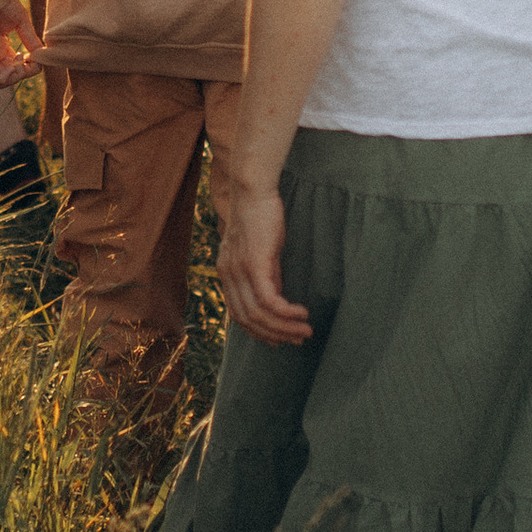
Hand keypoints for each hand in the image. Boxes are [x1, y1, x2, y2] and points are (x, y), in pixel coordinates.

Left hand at [0, 0, 42, 85]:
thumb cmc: (3, 2)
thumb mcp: (21, 24)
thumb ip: (30, 40)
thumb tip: (41, 55)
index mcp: (2, 49)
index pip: (15, 71)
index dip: (28, 68)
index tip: (34, 54)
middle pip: (7, 80)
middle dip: (23, 75)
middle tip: (28, 58)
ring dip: (15, 76)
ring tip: (21, 60)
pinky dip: (3, 77)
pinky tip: (13, 64)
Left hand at [217, 179, 310, 347]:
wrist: (253, 191)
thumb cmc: (260, 216)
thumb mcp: (261, 251)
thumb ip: (266, 275)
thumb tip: (277, 299)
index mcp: (226, 274)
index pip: (238, 315)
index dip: (258, 332)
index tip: (279, 341)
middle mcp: (228, 277)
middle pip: (247, 321)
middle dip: (274, 335)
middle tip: (298, 339)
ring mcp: (238, 272)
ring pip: (259, 315)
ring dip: (284, 328)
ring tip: (306, 330)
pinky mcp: (253, 265)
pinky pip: (269, 301)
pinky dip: (286, 312)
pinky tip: (302, 313)